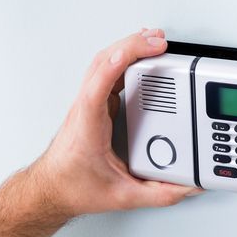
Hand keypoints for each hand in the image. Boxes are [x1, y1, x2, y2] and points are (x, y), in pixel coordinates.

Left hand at [32, 28, 201, 217]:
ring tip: (152, 40)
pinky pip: (105, 71)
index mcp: (89, 124)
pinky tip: (135, 53)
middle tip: (159, 40)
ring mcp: (87, 103)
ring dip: (126, 46)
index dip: (120, 62)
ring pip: (103, 62)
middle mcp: (85, 108)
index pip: (100, 85)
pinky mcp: (92, 104)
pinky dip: (121, 56)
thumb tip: (185, 187)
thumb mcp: (122, 196)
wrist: (51, 189)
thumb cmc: (73, 187)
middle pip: (103, 63)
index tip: (143, 50)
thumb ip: (158, 194)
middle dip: (132, 45)